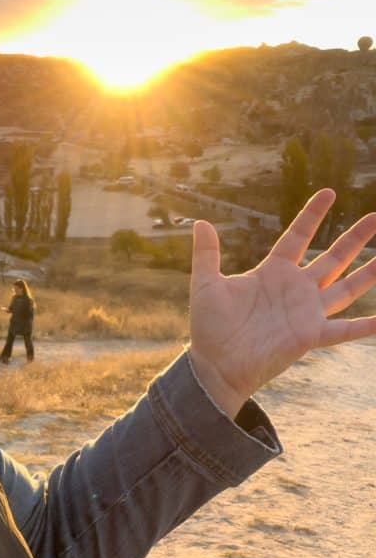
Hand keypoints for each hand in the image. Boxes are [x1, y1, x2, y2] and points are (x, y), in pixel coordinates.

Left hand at [188, 189, 375, 417]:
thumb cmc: (210, 327)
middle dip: (354, 239)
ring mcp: (305, 312)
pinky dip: (364, 326)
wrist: (215, 363)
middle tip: (375, 218)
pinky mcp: (310, 336)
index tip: (329, 193)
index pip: (298, 237)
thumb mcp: (206, 284)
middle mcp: (295, 289)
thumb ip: (206, 254)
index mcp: (272, 272)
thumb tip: (199, 223)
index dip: (313, 215)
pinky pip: (343, 329)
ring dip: (367, 274)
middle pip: (332, 259)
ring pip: (346, 288)